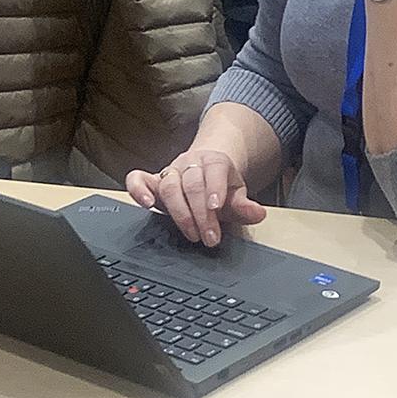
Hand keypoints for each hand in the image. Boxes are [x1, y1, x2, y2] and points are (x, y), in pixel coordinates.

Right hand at [126, 149, 266, 247]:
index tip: (216, 208)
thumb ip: (245, 205)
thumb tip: (258, 214)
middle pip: (192, 183)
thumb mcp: (236, 193)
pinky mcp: (153, 180)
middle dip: (201, 213)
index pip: (215, 170)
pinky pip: (138, 179)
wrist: (207, 168)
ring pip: (169, 185)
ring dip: (179, 212)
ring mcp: (170, 170)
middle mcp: (190, 162)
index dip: (214, 188)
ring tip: (191, 233)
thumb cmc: (221, 184)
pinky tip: (146, 204)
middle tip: (209, 237)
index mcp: (214, 160)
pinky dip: (138, 189)